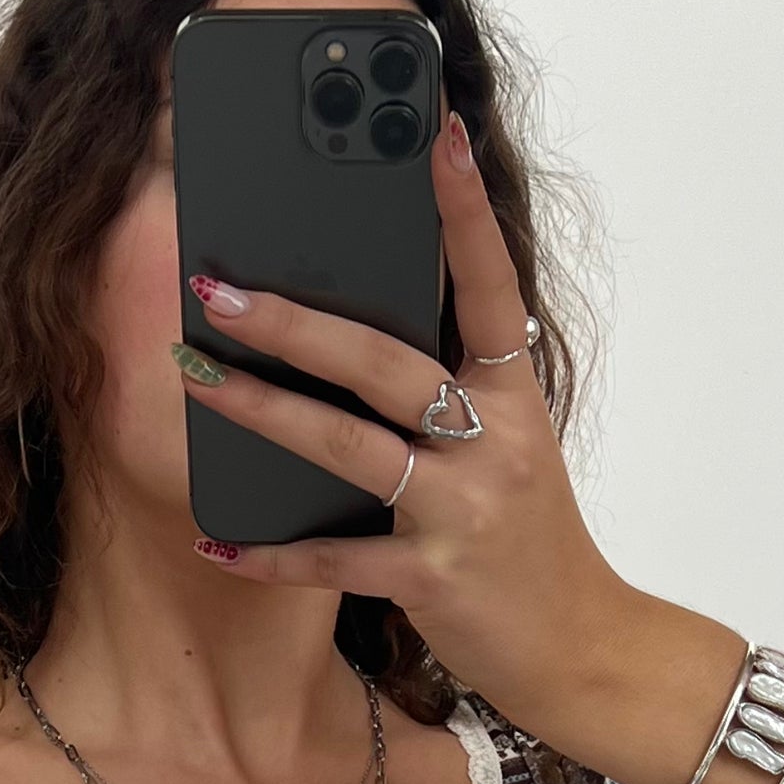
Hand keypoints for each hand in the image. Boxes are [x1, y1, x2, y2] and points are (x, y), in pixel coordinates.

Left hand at [176, 110, 635, 745]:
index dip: (464, 211)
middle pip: (385, 362)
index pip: (489, 286)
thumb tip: (349, 339)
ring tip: (197, 379)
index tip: (436, 133)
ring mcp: (463, 512)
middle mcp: (494, 442)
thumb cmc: (530, 543)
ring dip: (264, 411)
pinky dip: (272, 554)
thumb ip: (449, 397)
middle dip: (294, 321)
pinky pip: (336, 559)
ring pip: (350, 447)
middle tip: (217, 286)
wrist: (586, 650)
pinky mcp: (433, 580)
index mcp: (516, 397)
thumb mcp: (508, 452)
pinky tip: (216, 542)